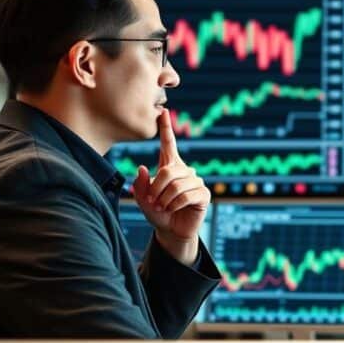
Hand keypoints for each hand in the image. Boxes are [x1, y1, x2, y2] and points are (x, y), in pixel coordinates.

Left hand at [129, 108, 209, 264]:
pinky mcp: (203, 194)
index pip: (168, 144)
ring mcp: (195, 181)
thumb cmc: (157, 212)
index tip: (163, 111)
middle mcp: (184, 171)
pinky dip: (176, 204)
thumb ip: (140, 185)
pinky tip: (174, 209)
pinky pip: (187, 195)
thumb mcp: (142, 200)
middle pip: (168, 171)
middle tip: (152, 201)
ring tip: (163, 207)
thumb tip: (142, 168)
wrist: (171, 231)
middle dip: (157, 188)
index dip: (165, 129)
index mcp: (169, 167)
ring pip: (177, 185)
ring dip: (165, 199)